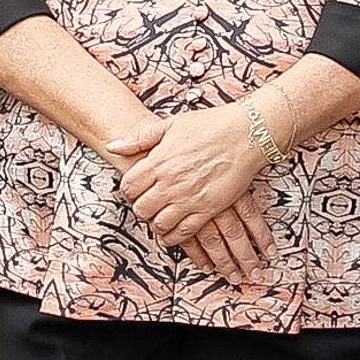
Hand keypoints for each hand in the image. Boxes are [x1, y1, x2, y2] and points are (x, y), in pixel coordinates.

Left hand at [104, 108, 273, 284]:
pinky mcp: (208, 209)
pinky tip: (173, 231)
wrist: (246, 134)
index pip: (128, 187)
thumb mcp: (171, 124)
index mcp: (158, 160)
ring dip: (156, 223)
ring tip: (160, 216)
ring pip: (159, 224)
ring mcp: (189, 198)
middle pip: (141, 209)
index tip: (135, 190)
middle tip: (147, 204)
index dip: (128, 191)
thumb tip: (113, 145)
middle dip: (141, 208)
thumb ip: (140, 137)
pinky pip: (183, 232)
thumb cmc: (210, 125)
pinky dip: (174, 236)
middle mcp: (170, 182)